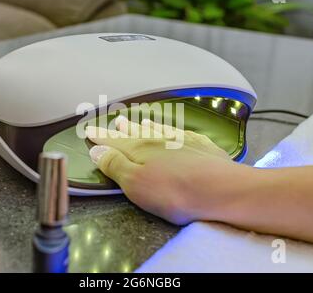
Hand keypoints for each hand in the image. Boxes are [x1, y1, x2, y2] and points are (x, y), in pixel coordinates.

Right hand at [86, 116, 253, 224]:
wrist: (221, 190)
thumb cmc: (176, 192)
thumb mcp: (135, 184)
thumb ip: (114, 165)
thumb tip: (97, 150)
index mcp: (140, 150)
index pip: (114, 141)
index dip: (101, 137)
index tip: (90, 130)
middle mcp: (159, 141)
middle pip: (135, 133)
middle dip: (123, 129)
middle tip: (115, 121)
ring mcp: (182, 142)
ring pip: (158, 130)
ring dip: (145, 126)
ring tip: (138, 121)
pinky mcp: (202, 147)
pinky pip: (181, 133)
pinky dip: (172, 130)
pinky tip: (173, 129)